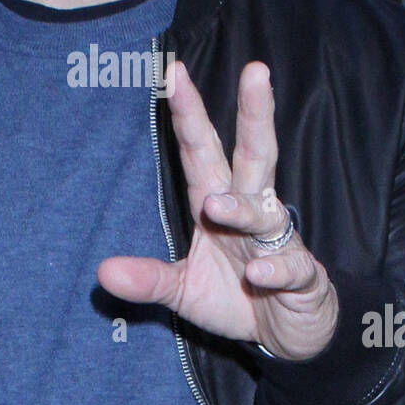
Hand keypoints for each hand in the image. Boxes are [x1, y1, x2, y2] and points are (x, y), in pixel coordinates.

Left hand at [97, 61, 338, 360]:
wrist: (288, 333)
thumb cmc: (236, 295)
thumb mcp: (183, 291)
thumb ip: (149, 280)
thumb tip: (103, 273)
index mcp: (217, 203)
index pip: (201, 151)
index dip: (190, 113)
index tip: (174, 72)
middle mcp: (250, 212)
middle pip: (253, 155)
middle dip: (254, 114)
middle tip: (256, 71)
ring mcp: (278, 241)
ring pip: (266, 211)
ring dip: (241, 208)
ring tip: (216, 205)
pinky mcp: (301, 275)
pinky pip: (290, 265)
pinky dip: (275, 267)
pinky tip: (259, 272)